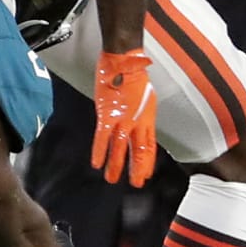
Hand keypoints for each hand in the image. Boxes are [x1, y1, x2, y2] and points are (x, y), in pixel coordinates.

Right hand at [90, 49, 157, 187]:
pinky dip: (99, 151)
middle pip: (138, 152)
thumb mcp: (146, 98)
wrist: (124, 62)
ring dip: (115, 166)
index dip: (147, 163)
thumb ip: (142, 115)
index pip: (150, 147)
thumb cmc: (135, 76)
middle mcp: (138, 123)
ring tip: (111, 179)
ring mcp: (123, 120)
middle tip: (134, 184)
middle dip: (136, 170)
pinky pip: (102, 138)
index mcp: (148, 119)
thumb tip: (139, 126)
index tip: (145, 175)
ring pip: (120, 149)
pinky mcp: (107, 115)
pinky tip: (96, 163)